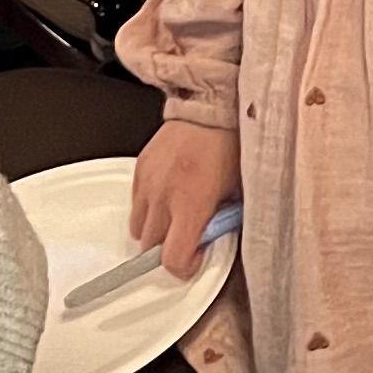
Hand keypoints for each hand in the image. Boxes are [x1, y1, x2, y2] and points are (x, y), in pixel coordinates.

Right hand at [129, 112, 242, 267]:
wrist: (211, 106)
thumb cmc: (231, 144)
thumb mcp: (237, 188)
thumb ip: (222, 220)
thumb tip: (210, 241)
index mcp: (192, 201)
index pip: (172, 258)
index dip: (184, 266)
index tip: (196, 256)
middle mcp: (164, 195)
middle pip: (151, 247)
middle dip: (169, 248)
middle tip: (189, 234)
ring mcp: (147, 182)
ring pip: (138, 228)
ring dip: (156, 230)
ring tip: (177, 215)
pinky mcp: (139, 169)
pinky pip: (135, 204)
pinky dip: (149, 207)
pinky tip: (169, 194)